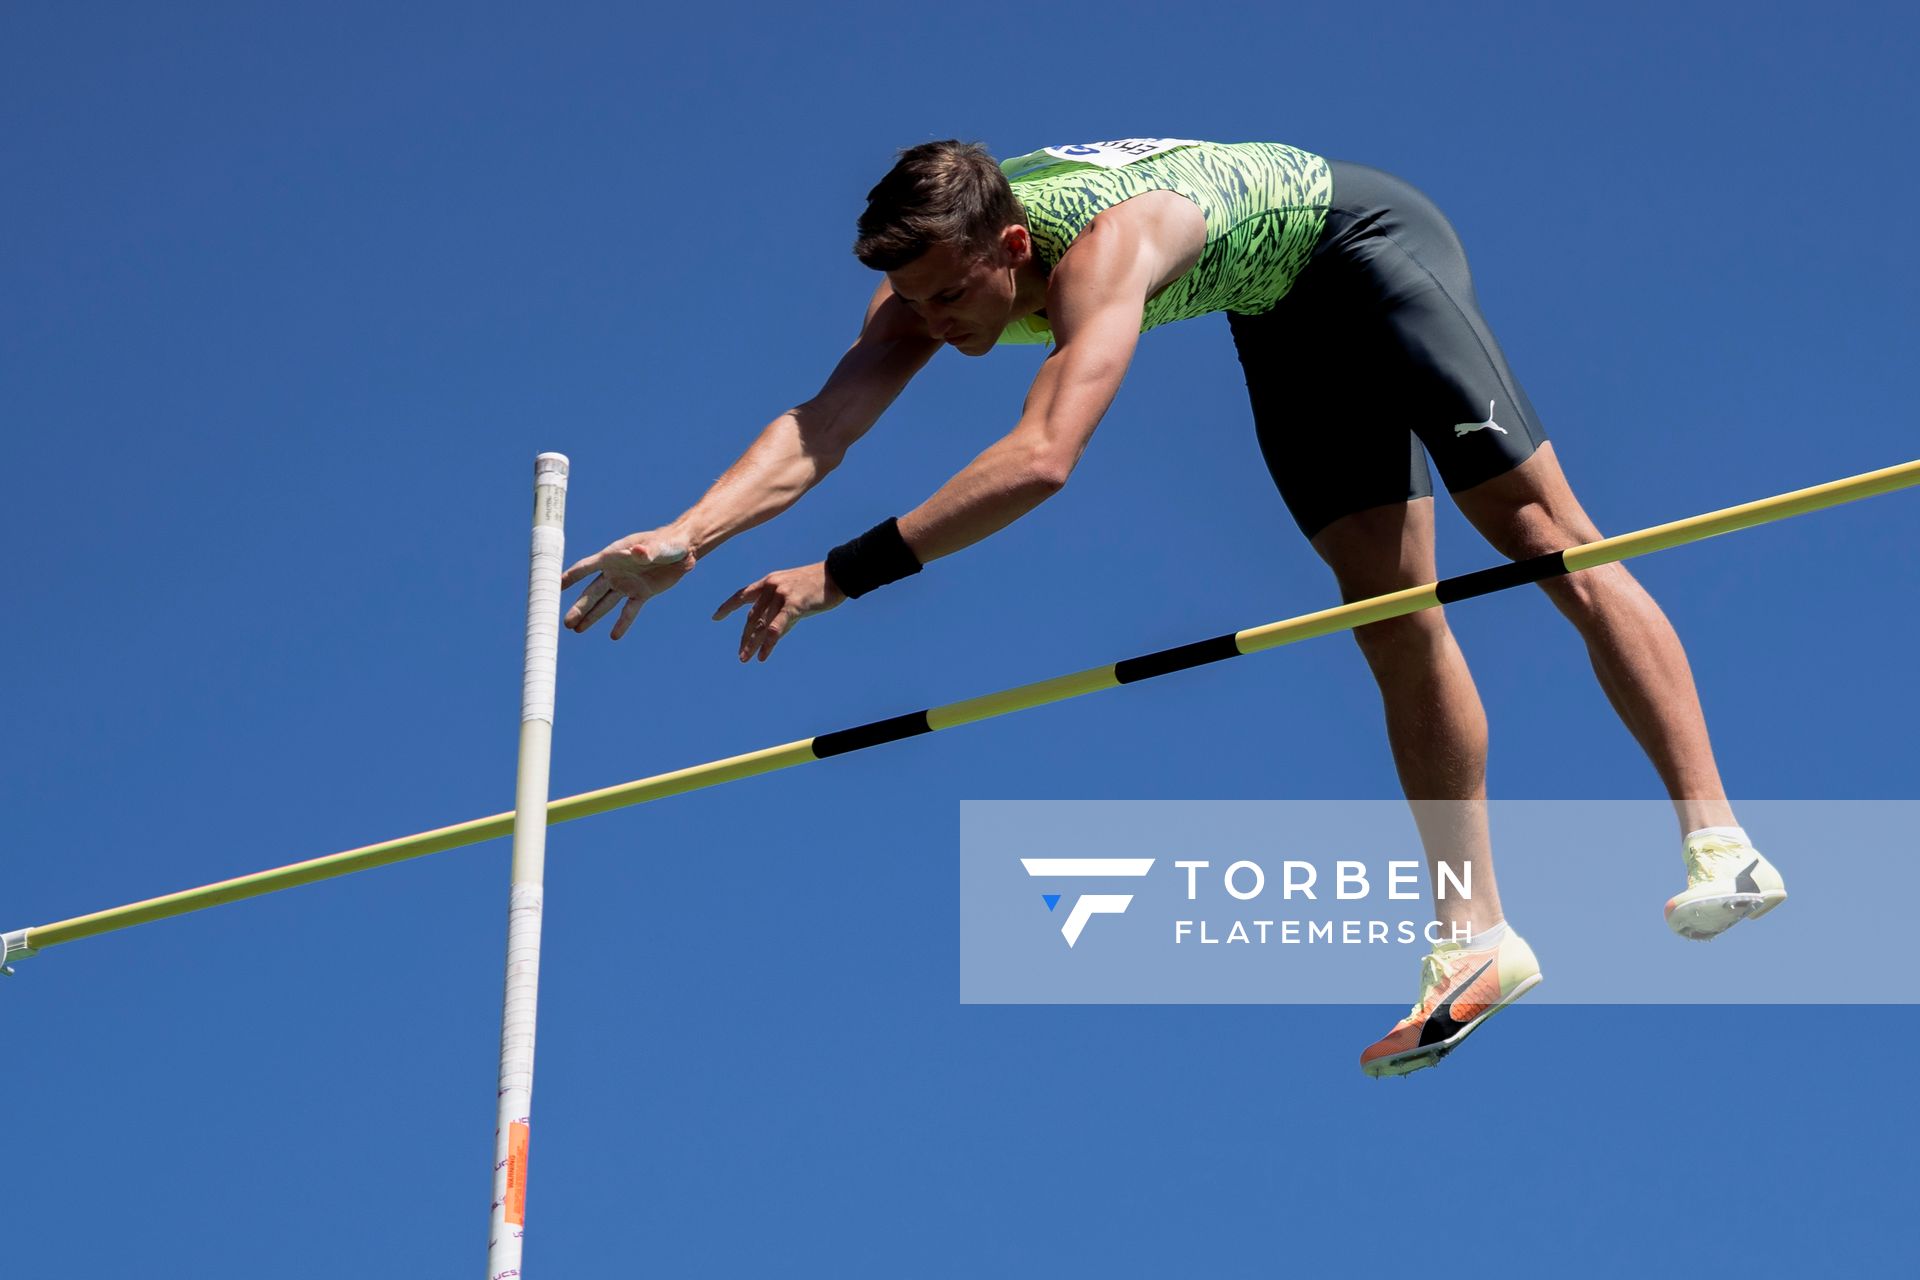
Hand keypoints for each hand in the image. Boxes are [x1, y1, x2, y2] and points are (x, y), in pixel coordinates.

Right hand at [562, 527, 696, 638]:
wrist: (684, 549)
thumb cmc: (668, 542)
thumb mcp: (657, 546)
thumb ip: (646, 551)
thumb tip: (636, 552)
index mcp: (614, 556)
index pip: (586, 567)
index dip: (570, 577)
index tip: (552, 587)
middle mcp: (616, 571)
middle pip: (592, 592)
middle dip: (579, 607)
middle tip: (566, 623)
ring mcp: (627, 583)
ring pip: (605, 603)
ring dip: (592, 616)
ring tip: (577, 630)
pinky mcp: (641, 593)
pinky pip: (629, 611)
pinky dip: (622, 623)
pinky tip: (614, 636)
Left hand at [712, 562, 845, 662]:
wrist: (837, 575)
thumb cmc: (817, 586)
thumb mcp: (793, 594)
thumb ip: (779, 610)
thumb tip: (770, 634)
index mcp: (769, 582)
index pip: (742, 595)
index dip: (728, 607)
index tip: (716, 617)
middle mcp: (771, 587)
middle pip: (752, 617)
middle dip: (745, 637)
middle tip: (740, 654)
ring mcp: (781, 595)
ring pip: (761, 625)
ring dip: (753, 644)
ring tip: (745, 658)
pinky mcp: (793, 605)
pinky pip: (775, 629)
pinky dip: (768, 644)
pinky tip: (762, 656)